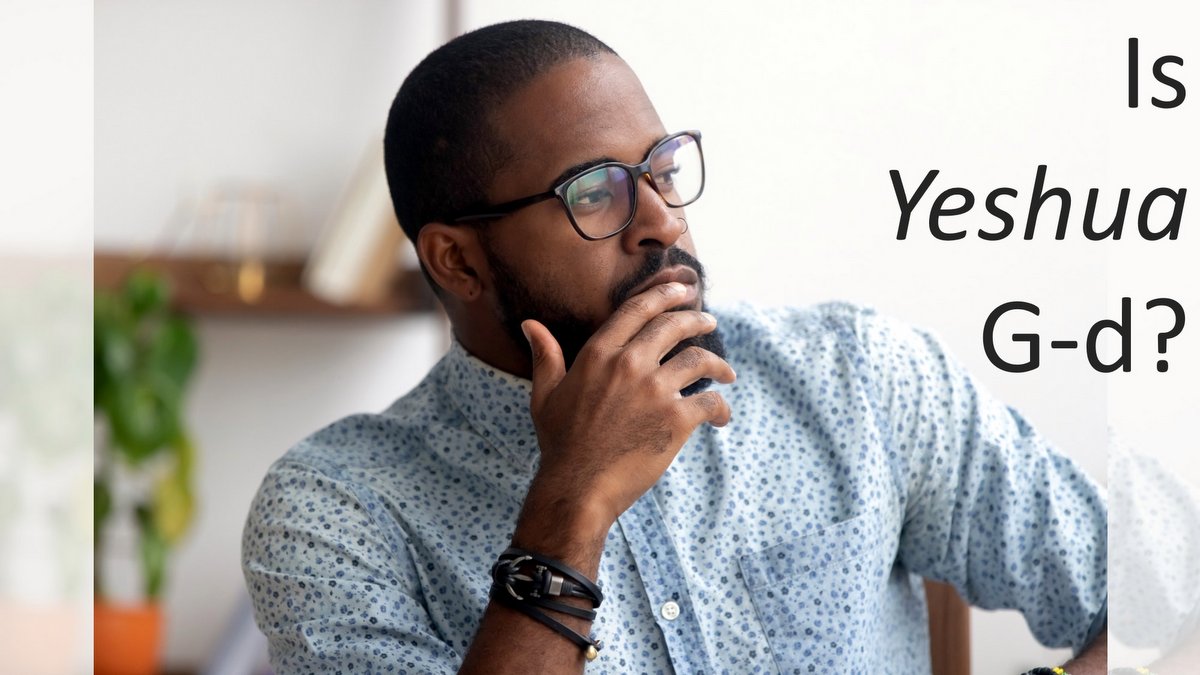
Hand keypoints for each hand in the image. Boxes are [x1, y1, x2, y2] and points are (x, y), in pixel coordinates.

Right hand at [521, 281, 736, 526]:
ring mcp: (654, 391)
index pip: (638, 309)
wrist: (578, 488)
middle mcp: (628, 364)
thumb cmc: (560, 444)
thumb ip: (545, 356)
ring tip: (727, 373)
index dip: (664, 295)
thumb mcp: (545, 395)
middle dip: (697, 320)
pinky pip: (709, 402)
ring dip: (718, 365)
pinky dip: (721, 408)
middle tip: (710, 323)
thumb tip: (530, 325)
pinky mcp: (675, 420)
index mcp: (598, 354)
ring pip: (698, 361)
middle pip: (673, 326)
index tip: (683, 291)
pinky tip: (722, 416)